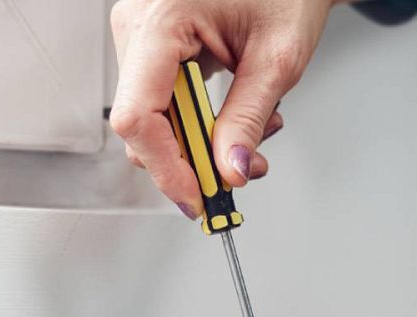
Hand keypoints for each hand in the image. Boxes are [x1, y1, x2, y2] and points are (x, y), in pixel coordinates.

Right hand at [108, 0, 337, 215]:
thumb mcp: (278, 59)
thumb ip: (249, 120)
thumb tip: (229, 172)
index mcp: (161, 18)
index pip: (139, 116)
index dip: (166, 167)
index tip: (198, 197)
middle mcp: (138, 25)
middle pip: (143, 124)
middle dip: (194, 158)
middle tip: (243, 170)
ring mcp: (139, 35)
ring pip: (152, 119)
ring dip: (202, 141)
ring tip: (256, 130)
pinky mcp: (151, 45)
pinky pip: (161, 102)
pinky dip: (198, 122)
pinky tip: (233, 116)